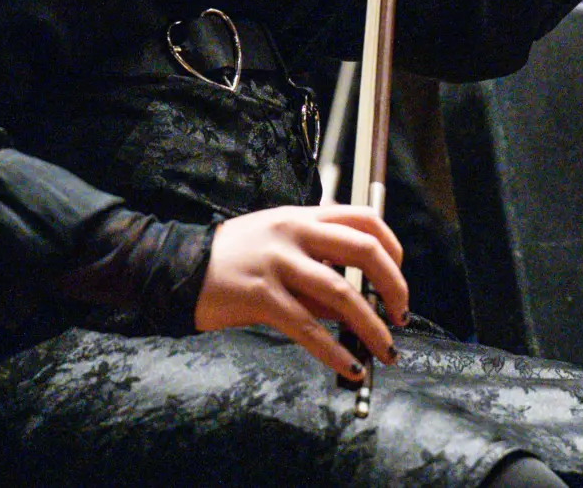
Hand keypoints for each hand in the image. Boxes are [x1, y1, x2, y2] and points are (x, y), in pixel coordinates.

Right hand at [194, 204, 408, 378]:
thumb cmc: (234, 258)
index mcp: (303, 216)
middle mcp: (294, 233)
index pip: (365, 218)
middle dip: (394, 285)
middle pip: (363, 250)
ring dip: (372, 325)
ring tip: (387, 349)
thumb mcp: (279, 244)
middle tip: (402, 314)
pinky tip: (350, 367)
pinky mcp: (261, 296)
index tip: (398, 276)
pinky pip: (308, 328)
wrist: (180, 267)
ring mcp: (278, 263)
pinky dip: (334, 351)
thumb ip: (315, 265)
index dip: (392, 248)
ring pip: (341, 293)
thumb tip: (357, 303)